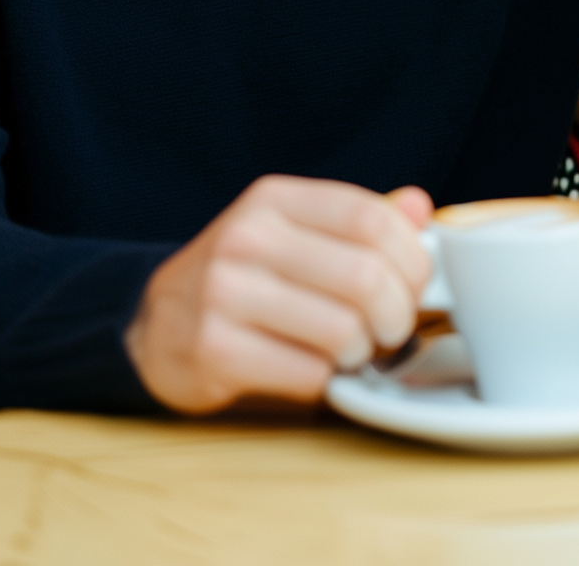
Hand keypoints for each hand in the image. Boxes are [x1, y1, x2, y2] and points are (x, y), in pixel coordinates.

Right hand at [124, 177, 432, 413]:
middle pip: (366, 278)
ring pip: (343, 331)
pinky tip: (314, 369)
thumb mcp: (295, 231)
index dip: (412, 258)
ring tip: (352, 350)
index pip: (371, 219)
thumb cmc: (244, 277)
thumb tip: (420, 207)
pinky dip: (327, 380)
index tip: (416, 285)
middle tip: (393, 330)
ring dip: (363, 352)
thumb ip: (359, 221)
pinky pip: (309, 374)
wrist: (157, 324)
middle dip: (398, 314)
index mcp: (274, 199)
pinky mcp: (215, 350)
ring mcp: (224, 293)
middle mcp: (246, 238)